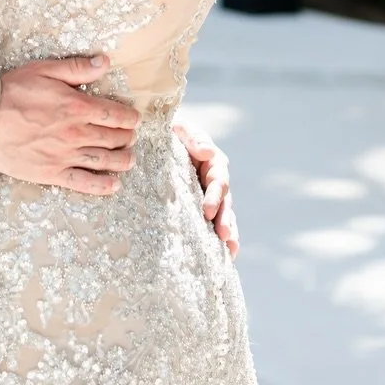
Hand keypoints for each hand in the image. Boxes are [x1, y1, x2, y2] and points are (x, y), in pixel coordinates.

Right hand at [0, 55, 137, 194]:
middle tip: (131, 137)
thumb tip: (104, 62)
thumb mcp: (45, 69)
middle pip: (113, 138)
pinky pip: (84, 183)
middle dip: (127, 137)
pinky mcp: (52, 173)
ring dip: (122, 160)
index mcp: (77, 107)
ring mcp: (65, 155)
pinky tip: (114, 185)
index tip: (134, 119)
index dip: (129, 117)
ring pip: (104, 161)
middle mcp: (76, 133)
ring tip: (130, 159)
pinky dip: (102, 185)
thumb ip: (77, 68)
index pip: (114, 114)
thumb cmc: (13, 92)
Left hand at [174, 123, 238, 257]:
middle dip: (225, 219)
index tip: (207, 211)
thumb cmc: (168, 131)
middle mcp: (214, 181)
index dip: (214, 196)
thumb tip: (207, 152)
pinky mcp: (198, 208)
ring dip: (228, 232)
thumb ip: (193, 137)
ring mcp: (207, 196)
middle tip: (223, 236)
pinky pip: (210, 224)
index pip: (218, 181)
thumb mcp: (180, 128)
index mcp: (213, 162)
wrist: (154, 138)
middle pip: (225, 203)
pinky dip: (216, 239)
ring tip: (230, 251)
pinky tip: (222, 256)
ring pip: (223, 216)